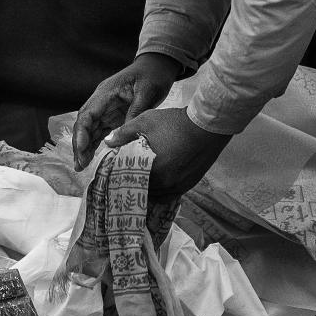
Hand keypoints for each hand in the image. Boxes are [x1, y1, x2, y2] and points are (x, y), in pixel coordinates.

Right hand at [72, 52, 183, 168]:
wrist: (157, 66)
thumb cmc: (153, 75)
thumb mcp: (147, 92)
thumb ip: (134, 112)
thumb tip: (123, 136)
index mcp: (105, 92)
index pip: (87, 114)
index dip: (81, 132)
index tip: (81, 149)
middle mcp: (101, 102)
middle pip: (83, 124)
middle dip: (79, 145)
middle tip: (79, 165)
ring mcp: (105, 109)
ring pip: (89, 130)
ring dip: (84, 148)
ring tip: (81, 166)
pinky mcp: (112, 116)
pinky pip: (99, 132)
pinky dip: (93, 144)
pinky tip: (89, 158)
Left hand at [104, 107, 231, 197]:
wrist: (208, 125)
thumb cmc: (175, 122)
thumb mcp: (146, 121)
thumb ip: (124, 133)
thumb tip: (107, 142)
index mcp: (151, 170)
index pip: (128, 181)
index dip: (120, 177)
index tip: (115, 173)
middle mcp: (164, 184)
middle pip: (142, 190)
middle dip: (133, 184)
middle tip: (127, 176)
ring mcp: (178, 187)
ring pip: (155, 194)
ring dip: (148, 188)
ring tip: (142, 180)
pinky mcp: (188, 185)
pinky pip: (169, 194)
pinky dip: (161, 189)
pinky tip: (158, 181)